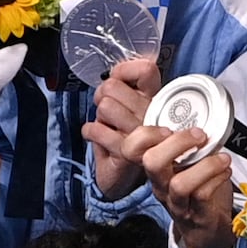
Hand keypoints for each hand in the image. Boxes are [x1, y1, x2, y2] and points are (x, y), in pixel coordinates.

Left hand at [80, 56, 164, 199]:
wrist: (124, 177)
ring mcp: (143, 134)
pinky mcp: (128, 152)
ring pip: (105, 106)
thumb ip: (123, 86)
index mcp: (156, 99)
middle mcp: (153, 115)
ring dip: (99, 117)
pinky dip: (90, 132)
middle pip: (112, 86)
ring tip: (107, 127)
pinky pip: (96, 129)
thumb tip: (112, 74)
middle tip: (107, 112)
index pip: (146, 70)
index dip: (123, 70)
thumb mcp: (126, 107)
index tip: (117, 80)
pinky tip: (100, 139)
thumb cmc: (125, 136)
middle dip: (102, 97)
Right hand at [121, 122, 237, 247]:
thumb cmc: (196, 193)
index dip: (145, 134)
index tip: (170, 127)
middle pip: (152, 162)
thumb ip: (186, 146)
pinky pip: (203, 195)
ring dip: (205, 166)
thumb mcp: (184, 166)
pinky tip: (225, 171)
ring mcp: (176, 202)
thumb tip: (203, 118)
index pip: (131, 149)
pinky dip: (217, 179)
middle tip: (199, 136)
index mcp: (155, 168)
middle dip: (177, 143)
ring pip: (179, 183)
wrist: (204, 232)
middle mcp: (160, 185)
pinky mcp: (195, 215)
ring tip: (222, 158)